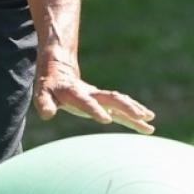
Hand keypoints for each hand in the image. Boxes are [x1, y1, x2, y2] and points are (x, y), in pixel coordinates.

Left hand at [34, 56, 155, 133]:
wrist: (60, 71)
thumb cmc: (50, 86)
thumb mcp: (42, 94)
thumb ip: (44, 104)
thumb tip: (47, 114)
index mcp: (75, 92)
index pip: (85, 101)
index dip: (94, 110)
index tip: (106, 120)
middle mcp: (91, 93)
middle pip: (111, 98)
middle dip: (126, 107)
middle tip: (141, 117)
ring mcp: (99, 97)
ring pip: (120, 101)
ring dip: (135, 109)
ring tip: (150, 119)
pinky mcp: (104, 103)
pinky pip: (121, 108)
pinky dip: (134, 114)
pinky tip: (148, 123)